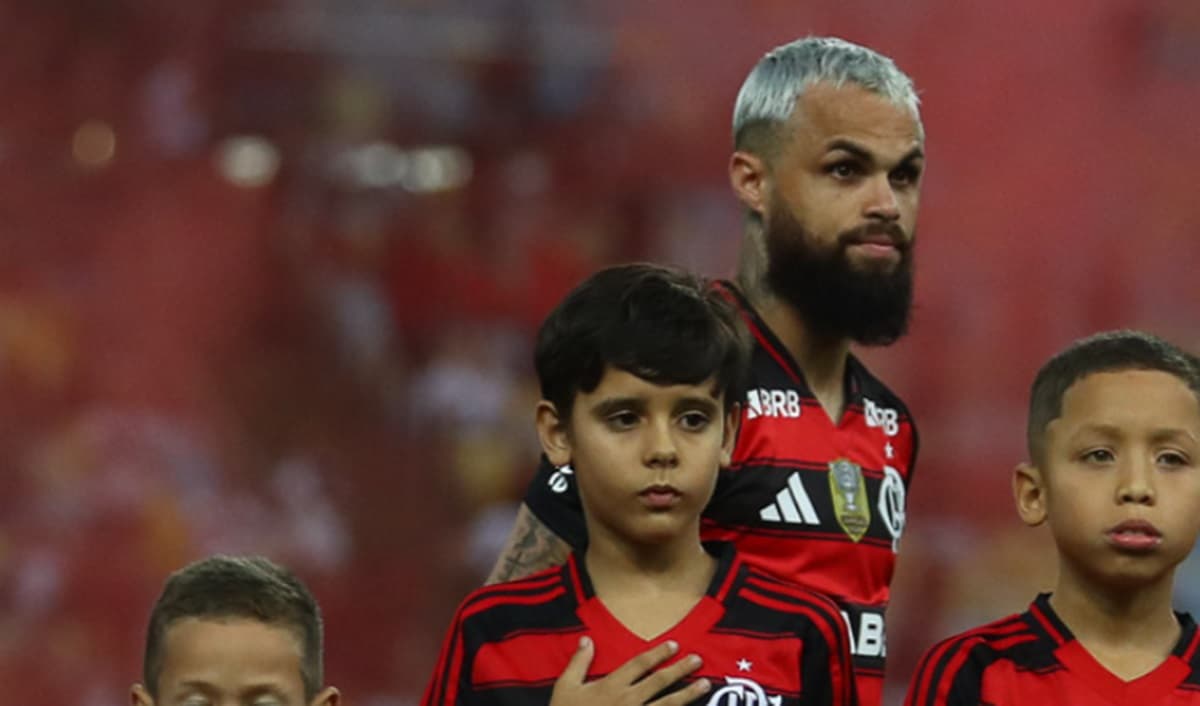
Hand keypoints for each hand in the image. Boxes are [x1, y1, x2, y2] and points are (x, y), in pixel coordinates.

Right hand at [550, 636, 710, 705]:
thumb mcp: (565, 687)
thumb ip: (579, 662)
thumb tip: (587, 639)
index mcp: (611, 686)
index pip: (639, 665)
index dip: (658, 654)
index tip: (674, 645)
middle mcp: (627, 700)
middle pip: (659, 682)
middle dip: (680, 669)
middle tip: (698, 659)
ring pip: (667, 705)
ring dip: (688, 695)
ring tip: (705, 685)